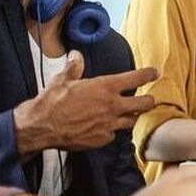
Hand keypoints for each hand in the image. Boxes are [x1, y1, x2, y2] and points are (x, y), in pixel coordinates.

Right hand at [13, 51, 157, 154]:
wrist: (40, 127)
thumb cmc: (51, 102)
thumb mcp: (62, 80)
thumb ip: (74, 67)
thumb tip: (76, 55)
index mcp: (105, 87)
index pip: (136, 78)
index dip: (148, 74)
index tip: (155, 72)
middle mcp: (112, 106)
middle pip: (144, 104)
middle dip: (149, 101)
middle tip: (149, 99)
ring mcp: (109, 124)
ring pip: (132, 121)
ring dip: (131, 117)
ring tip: (128, 114)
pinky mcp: (102, 139)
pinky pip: (114, 135)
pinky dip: (112, 131)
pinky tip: (106, 128)